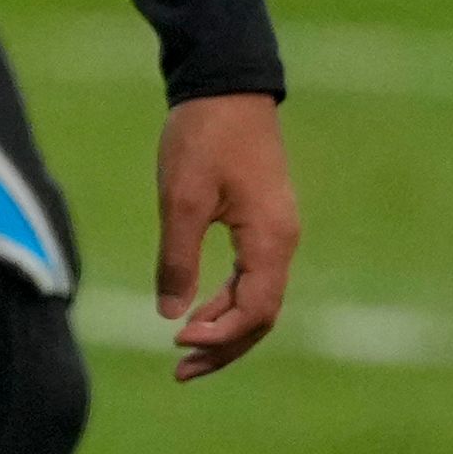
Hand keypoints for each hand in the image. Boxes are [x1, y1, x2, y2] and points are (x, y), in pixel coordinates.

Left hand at [154, 91, 295, 379]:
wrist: (225, 82)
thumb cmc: (203, 135)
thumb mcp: (181, 198)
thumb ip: (177, 258)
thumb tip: (170, 315)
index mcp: (270, 240)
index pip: (256, 312)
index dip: (221, 337)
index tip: (178, 344)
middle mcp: (282, 242)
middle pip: (261, 316)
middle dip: (223, 347)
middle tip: (180, 371)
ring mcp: (276, 232)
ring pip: (257, 299)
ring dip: (223, 327)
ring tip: (184, 351)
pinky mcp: (264, 221)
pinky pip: (251, 277)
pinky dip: (226, 300)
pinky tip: (197, 310)